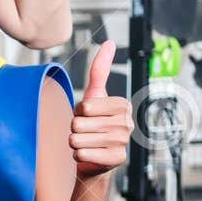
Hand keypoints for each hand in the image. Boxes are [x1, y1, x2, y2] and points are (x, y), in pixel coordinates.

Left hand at [71, 40, 130, 178]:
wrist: (93, 157)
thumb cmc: (91, 123)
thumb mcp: (94, 95)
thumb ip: (100, 70)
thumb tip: (109, 42)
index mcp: (123, 105)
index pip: (85, 106)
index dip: (78, 112)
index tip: (87, 115)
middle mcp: (127, 123)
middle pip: (79, 123)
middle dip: (74, 128)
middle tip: (85, 132)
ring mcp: (123, 142)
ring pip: (78, 139)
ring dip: (74, 142)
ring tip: (86, 143)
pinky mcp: (117, 159)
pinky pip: (82, 154)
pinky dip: (78, 155)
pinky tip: (87, 154)